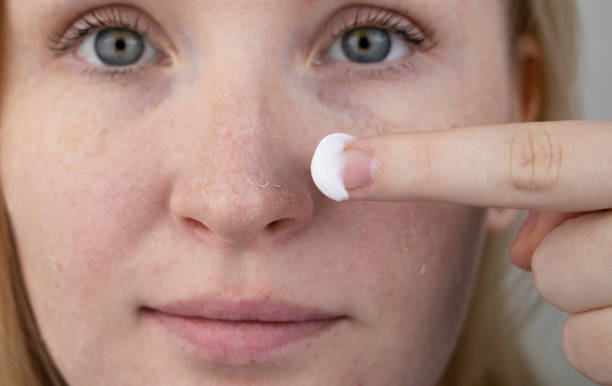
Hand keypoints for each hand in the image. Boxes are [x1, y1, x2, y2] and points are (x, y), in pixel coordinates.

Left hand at [331, 121, 611, 383]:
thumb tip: (517, 240)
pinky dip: (603, 339)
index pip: (523, 163)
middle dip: (553, 256)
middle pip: (546, 257)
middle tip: (593, 249)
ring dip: (585, 292)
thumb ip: (562, 186)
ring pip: (562, 296)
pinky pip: (587, 348)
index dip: (426, 166)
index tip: (343, 165)